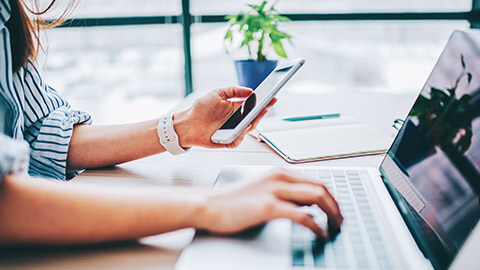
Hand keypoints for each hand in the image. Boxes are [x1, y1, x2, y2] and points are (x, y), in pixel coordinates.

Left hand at [173, 86, 276, 148]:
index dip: (263, 102)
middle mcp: (237, 119)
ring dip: (253, 122)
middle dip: (262, 111)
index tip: (271, 97)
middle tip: (267, 105)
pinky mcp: (228, 140)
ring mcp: (233, 130)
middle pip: (254, 117)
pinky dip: (242, 135)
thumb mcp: (217, 93)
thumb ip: (234, 90)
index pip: (254, 105)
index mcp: (236, 107)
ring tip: (257, 114)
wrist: (187, 123)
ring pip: (249, 128)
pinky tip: (243, 128)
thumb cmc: (200, 108)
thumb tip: (250, 90)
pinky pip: (239, 139)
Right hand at [195, 168, 342, 237]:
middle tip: (340, 220)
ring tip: (335, 226)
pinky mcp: (269, 206)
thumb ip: (284, 193)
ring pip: (317, 197)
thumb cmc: (232, 201)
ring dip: (332, 213)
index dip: (331, 196)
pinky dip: (316, 225)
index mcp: (279, 172)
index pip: (315, 181)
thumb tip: (306, 204)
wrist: (209, 205)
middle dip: (336, 204)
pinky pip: (302, 215)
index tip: (336, 210)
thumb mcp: (262, 190)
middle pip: (321, 187)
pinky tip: (320, 233)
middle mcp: (280, 177)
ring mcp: (275, 190)